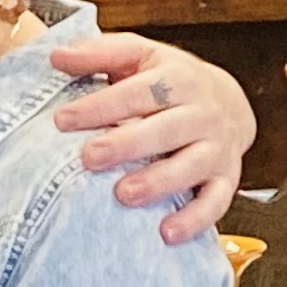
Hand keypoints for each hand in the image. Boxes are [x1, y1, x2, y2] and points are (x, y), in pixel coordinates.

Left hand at [47, 33, 256, 244]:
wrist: (229, 102)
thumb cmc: (170, 81)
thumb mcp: (139, 56)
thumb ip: (98, 54)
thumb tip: (56, 56)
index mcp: (178, 78)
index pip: (138, 92)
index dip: (101, 105)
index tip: (62, 120)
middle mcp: (202, 112)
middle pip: (165, 129)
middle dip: (127, 144)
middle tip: (89, 158)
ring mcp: (216, 147)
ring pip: (191, 166)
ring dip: (158, 182)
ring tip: (123, 195)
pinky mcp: (226, 178)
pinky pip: (215, 201)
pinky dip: (195, 219)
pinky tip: (167, 233)